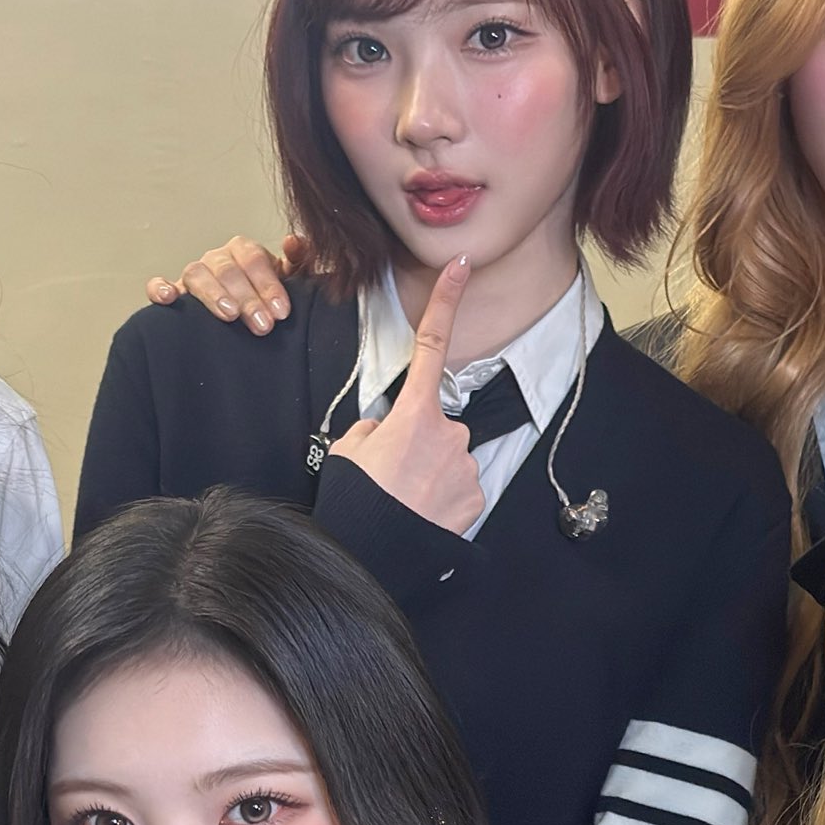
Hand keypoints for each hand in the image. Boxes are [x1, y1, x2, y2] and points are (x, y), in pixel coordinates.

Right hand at [145, 231, 305, 326]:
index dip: (268, 284)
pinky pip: (160, 285)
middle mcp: (218, 259)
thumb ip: (299, 262)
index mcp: (245, 251)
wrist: (252, 317)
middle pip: (228, 269)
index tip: (281, 311)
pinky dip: (160, 288)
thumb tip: (294, 241)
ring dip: (213, 294)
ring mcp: (195, 274)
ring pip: (197, 274)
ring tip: (229, 315)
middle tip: (263, 325)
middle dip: (247, 297)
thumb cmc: (270, 298)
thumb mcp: (293, 282)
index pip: (255, 260)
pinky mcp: (176, 293)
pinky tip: (169, 298)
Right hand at [327, 257, 487, 534]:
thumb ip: (373, 428)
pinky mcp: (476, 497)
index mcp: (413, 413)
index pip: (431, 345)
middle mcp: (448, 432)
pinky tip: (422, 515)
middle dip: (418, 442)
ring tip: (404, 500)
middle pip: (436, 423)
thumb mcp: (348, 451)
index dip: (446, 301)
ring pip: (449, 457)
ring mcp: (466, 465)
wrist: (371, 557)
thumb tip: (388, 429)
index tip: (461, 266)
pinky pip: (460, 487)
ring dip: (430, 473)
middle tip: (391, 475)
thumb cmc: (355, 502)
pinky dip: (443, 499)